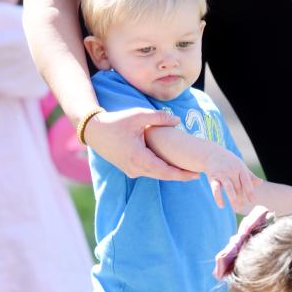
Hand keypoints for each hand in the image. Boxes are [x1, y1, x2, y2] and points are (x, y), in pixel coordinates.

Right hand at [83, 107, 200, 180]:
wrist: (94, 130)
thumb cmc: (116, 122)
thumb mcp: (139, 115)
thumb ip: (160, 118)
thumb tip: (178, 121)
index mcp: (139, 158)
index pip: (165, 171)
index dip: (182, 174)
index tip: (196, 174)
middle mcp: (135, 169)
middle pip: (162, 176)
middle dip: (179, 175)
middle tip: (197, 173)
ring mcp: (131, 171)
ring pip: (155, 174)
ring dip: (170, 173)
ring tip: (186, 169)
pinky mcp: (128, 169)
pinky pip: (148, 171)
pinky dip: (160, 169)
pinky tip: (169, 165)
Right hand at [202, 146, 259, 208]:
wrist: (212, 153)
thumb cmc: (229, 162)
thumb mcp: (240, 166)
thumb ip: (249, 176)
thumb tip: (260, 182)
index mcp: (240, 168)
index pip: (247, 181)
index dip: (250, 191)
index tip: (252, 201)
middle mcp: (232, 171)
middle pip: (238, 187)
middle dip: (240, 198)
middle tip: (242, 208)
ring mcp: (222, 174)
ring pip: (229, 188)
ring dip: (233, 198)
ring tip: (236, 208)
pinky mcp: (213, 178)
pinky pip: (216, 189)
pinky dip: (218, 197)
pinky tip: (221, 206)